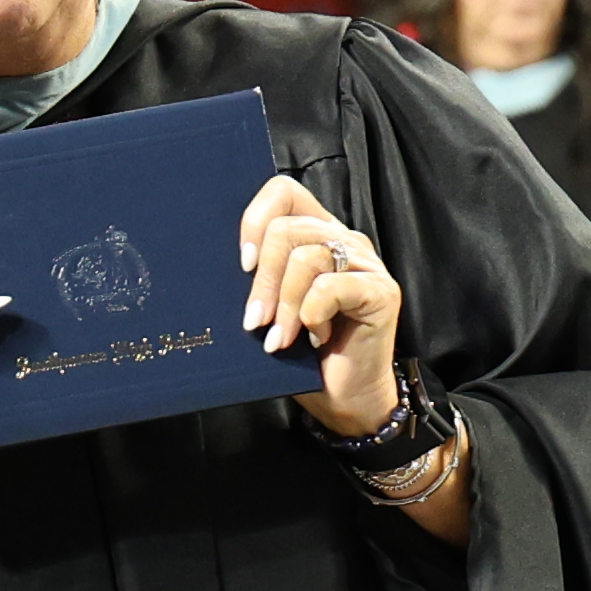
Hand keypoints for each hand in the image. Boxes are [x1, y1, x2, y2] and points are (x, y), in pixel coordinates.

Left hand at [241, 177, 405, 437]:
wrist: (344, 399)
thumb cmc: (303, 356)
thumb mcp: (270, 309)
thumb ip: (255, 279)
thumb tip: (210, 265)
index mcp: (315, 234)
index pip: (283, 191)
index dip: (255, 220)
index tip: (242, 265)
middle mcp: (343, 239)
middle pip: (286, 230)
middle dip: (262, 281)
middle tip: (254, 321)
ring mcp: (365, 263)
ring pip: (306, 258)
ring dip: (285, 306)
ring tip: (279, 339)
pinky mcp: (381, 291)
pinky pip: (330, 287)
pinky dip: (313, 315)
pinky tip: (316, 337)